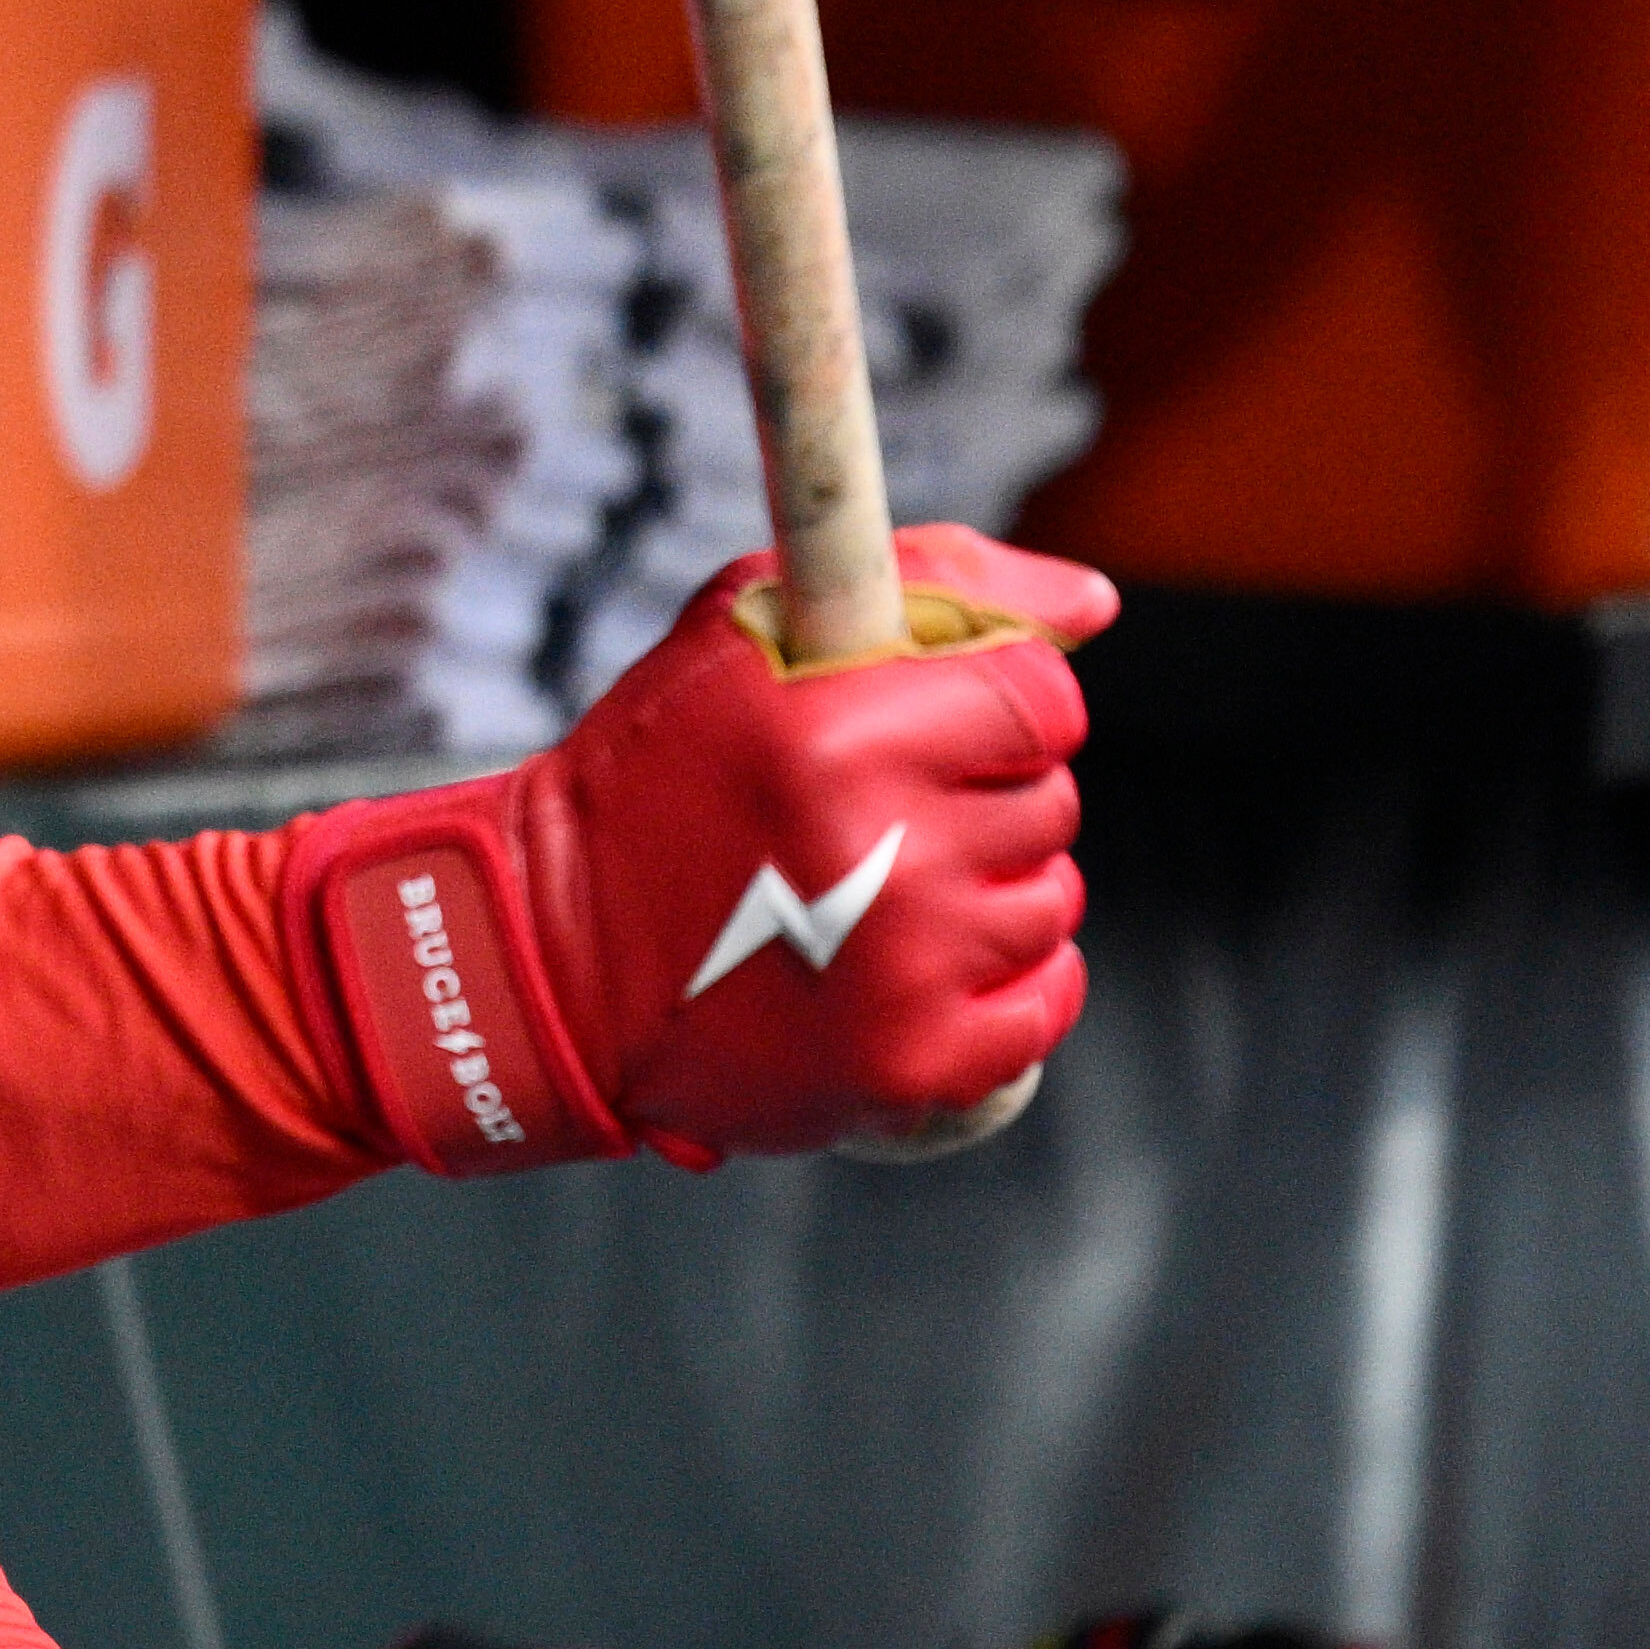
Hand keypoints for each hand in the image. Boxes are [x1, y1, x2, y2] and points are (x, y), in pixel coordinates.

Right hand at [280, 526, 1108, 1171]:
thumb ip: (928, 581)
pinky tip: (915, 968)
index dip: (998, 702)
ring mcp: (907, 971)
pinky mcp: (914, 1067)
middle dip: (981, 797)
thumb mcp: (750, 634)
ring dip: (986, 892)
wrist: (553, 963)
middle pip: (1051, 800)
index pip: (1041, 696)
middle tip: (881, 816)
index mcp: (841, 732)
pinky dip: (1001, 988)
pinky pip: (1043, 1005)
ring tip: (880, 894)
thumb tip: (1096, 602)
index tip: (937, 725)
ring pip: (1050, 902)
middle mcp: (886, 852)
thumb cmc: (656, 776)